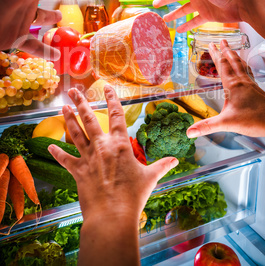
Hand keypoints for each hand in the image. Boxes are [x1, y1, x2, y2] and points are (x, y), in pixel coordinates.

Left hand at [48, 86, 177, 221]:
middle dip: (80, 102)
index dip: (111, 99)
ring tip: (63, 107)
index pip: (116, 115)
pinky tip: (49, 146)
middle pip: (89, 119)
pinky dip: (57, 153)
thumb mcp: (150, 178)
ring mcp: (88, 158)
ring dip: (68, 119)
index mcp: (120, 144)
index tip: (107, 87)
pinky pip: (65, 159)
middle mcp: (102, 146)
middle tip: (73, 91)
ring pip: (75, 133)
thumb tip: (176, 160)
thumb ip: (162, 166)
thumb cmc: (133, 196)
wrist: (112, 215)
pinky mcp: (78, 171)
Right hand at [187, 40, 264, 149]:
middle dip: (226, 51)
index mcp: (233, 85)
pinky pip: (249, 74)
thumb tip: (190, 132)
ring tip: (233, 51)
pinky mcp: (257, 90)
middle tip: (222, 41)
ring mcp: (251, 85)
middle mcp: (242, 82)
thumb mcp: (226, 123)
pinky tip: (245, 72)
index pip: (222, 66)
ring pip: (242, 66)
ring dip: (236, 57)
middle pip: (232, 62)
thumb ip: (207, 127)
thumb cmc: (255, 119)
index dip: (215, 54)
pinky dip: (245, 68)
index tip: (211, 45)